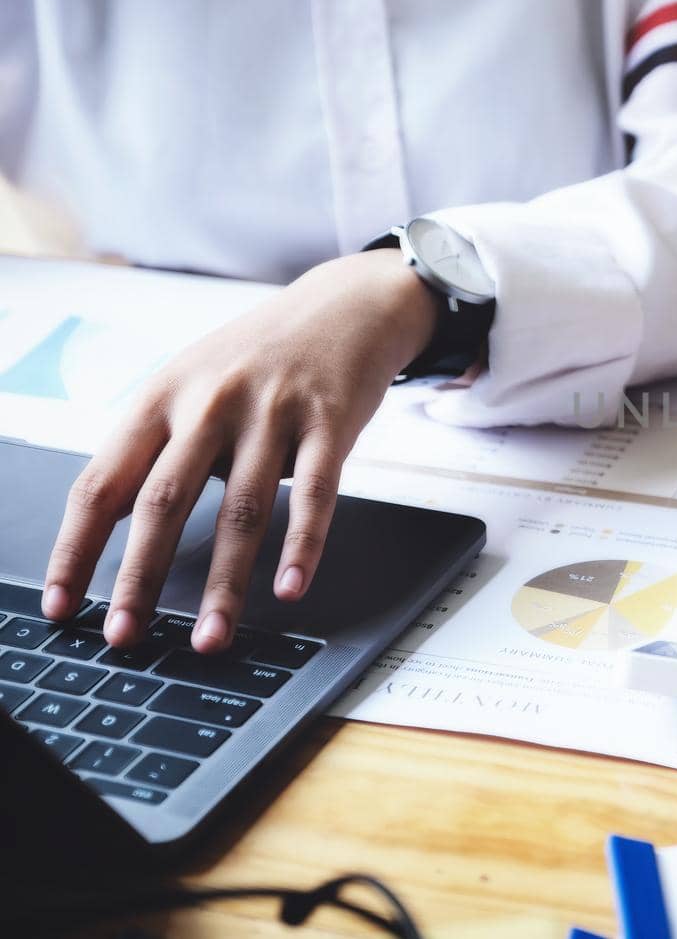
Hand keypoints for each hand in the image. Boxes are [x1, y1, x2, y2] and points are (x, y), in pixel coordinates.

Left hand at [41, 250, 437, 651]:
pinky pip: (317, 495)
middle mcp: (210, 402)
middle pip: (164, 502)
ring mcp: (273, 412)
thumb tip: (112, 519)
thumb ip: (154, 444)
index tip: (64, 605)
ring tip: (212, 638)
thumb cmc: (259, 356)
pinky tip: (291, 588)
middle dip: (141, 578)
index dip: (77, 548)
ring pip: (242, 510)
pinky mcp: (330, 423)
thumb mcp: (190, 382)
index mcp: (162, 397)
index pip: (102, 482)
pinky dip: (303, 547)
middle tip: (126, 636)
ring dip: (226, 584)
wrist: (344, 307)